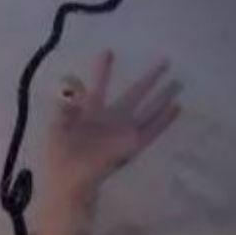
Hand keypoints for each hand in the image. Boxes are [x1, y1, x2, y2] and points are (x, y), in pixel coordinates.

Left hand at [34, 50, 181, 234]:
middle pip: (133, 95)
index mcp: (89, 115)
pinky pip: (152, 129)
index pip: (98, 88)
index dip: (102, 71)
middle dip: (148, 79)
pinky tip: (177, 106)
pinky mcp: (132, 146)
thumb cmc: (59, 158)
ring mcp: (123, 133)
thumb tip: (71, 81)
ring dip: (163, 96)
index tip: (108, 51)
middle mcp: (110, 121)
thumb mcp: (57, 128)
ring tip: (178, 81)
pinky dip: (164, 119)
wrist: (69, 182)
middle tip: (164, 60)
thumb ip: (66, 105)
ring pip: (148, 109)